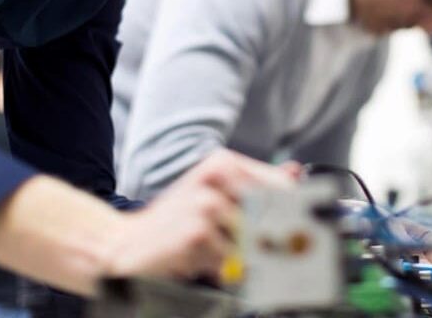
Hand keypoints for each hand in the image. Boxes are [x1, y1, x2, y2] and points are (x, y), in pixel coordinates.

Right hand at [106, 149, 296, 279]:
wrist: (125, 244)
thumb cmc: (175, 222)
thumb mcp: (215, 196)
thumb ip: (255, 185)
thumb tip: (296, 172)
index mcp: (223, 163)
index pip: (280, 186)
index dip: (297, 211)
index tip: (305, 228)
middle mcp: (216, 177)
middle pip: (273, 214)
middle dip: (270, 238)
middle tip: (260, 250)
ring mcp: (206, 203)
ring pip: (252, 241)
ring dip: (237, 256)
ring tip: (210, 251)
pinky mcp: (197, 232)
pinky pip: (230, 260)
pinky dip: (217, 268)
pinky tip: (195, 259)